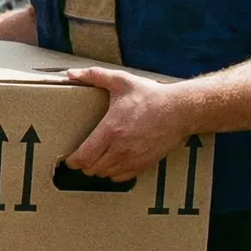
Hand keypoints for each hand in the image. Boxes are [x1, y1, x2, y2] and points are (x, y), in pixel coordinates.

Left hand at [63, 67, 193, 180]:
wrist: (181, 110)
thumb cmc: (151, 96)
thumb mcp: (121, 80)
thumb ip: (94, 75)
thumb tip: (71, 73)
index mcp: (110, 130)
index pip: (84, 156)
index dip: (73, 161)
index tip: (69, 158)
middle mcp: (120, 148)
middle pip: (93, 168)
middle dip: (84, 165)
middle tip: (81, 158)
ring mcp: (134, 158)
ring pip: (107, 175)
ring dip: (98, 170)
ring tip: (95, 161)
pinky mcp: (145, 163)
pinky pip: (123, 178)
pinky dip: (114, 174)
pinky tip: (113, 164)